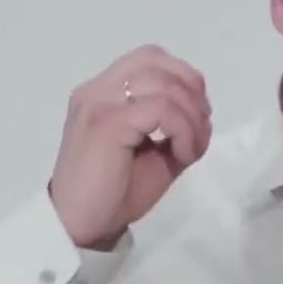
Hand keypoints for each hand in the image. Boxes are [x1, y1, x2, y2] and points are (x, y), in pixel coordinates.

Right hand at [48, 44, 211, 248]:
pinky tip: (182, 155)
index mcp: (104, 92)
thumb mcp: (155, 153)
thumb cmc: (114, 194)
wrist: (80, 226)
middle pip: (158, 61)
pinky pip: (160, 109)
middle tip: (200, 129)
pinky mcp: (107, 124)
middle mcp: (97, 90)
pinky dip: (183, 129)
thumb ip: (174, 126)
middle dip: (192, 92)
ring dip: (191, 115)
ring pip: (163, 84)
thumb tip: (203, 116)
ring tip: (190, 149)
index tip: (198, 112)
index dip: (184, 76)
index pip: (150, 58)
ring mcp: (99, 103)